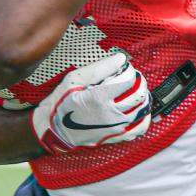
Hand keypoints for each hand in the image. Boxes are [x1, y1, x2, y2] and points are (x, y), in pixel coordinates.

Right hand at [32, 52, 151, 153]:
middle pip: (139, 94)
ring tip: (136, 91)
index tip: (125, 69)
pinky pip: (139, 129)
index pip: (130, 80)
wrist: (52, 129)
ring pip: (142, 110)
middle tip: (133, 78)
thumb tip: (120, 59)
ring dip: (144, 97)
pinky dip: (144, 118)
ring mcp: (115, 128)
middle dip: (139, 82)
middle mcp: (111, 114)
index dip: (130, 71)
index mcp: (100, 98)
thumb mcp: (74, 79)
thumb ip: (99, 67)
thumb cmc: (61, 103)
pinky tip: (139, 110)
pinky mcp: (115, 137)